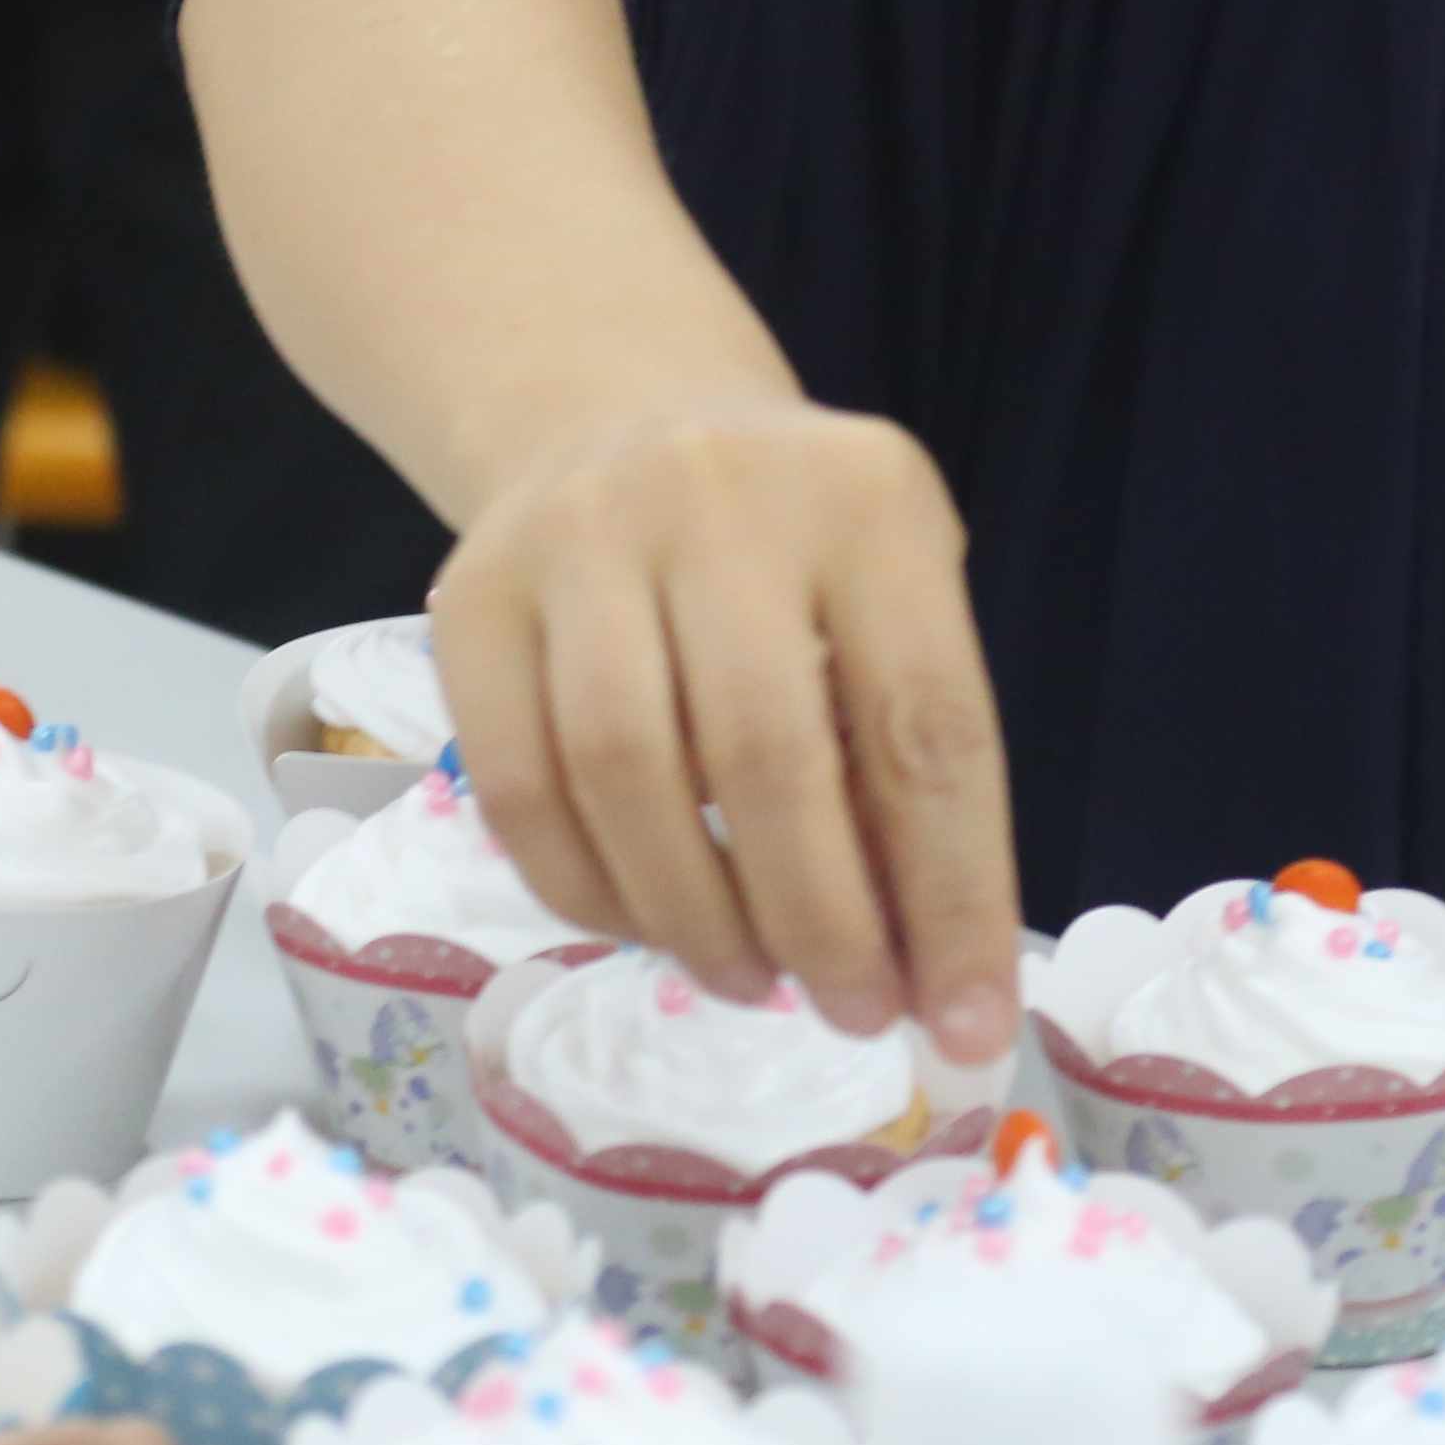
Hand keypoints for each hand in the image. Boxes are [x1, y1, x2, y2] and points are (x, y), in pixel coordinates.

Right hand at [429, 392, 1022, 1067]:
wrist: (616, 415)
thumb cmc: (791, 549)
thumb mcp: (889, 600)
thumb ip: (910, 766)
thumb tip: (932, 981)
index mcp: (867, 501)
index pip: (927, 727)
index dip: (954, 896)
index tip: (970, 1029)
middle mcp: (719, 497)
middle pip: (765, 756)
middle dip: (819, 923)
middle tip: (854, 1013)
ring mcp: (579, 539)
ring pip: (625, 777)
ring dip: (697, 921)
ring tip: (753, 980)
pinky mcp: (473, 598)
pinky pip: (520, 790)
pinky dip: (589, 895)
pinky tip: (648, 925)